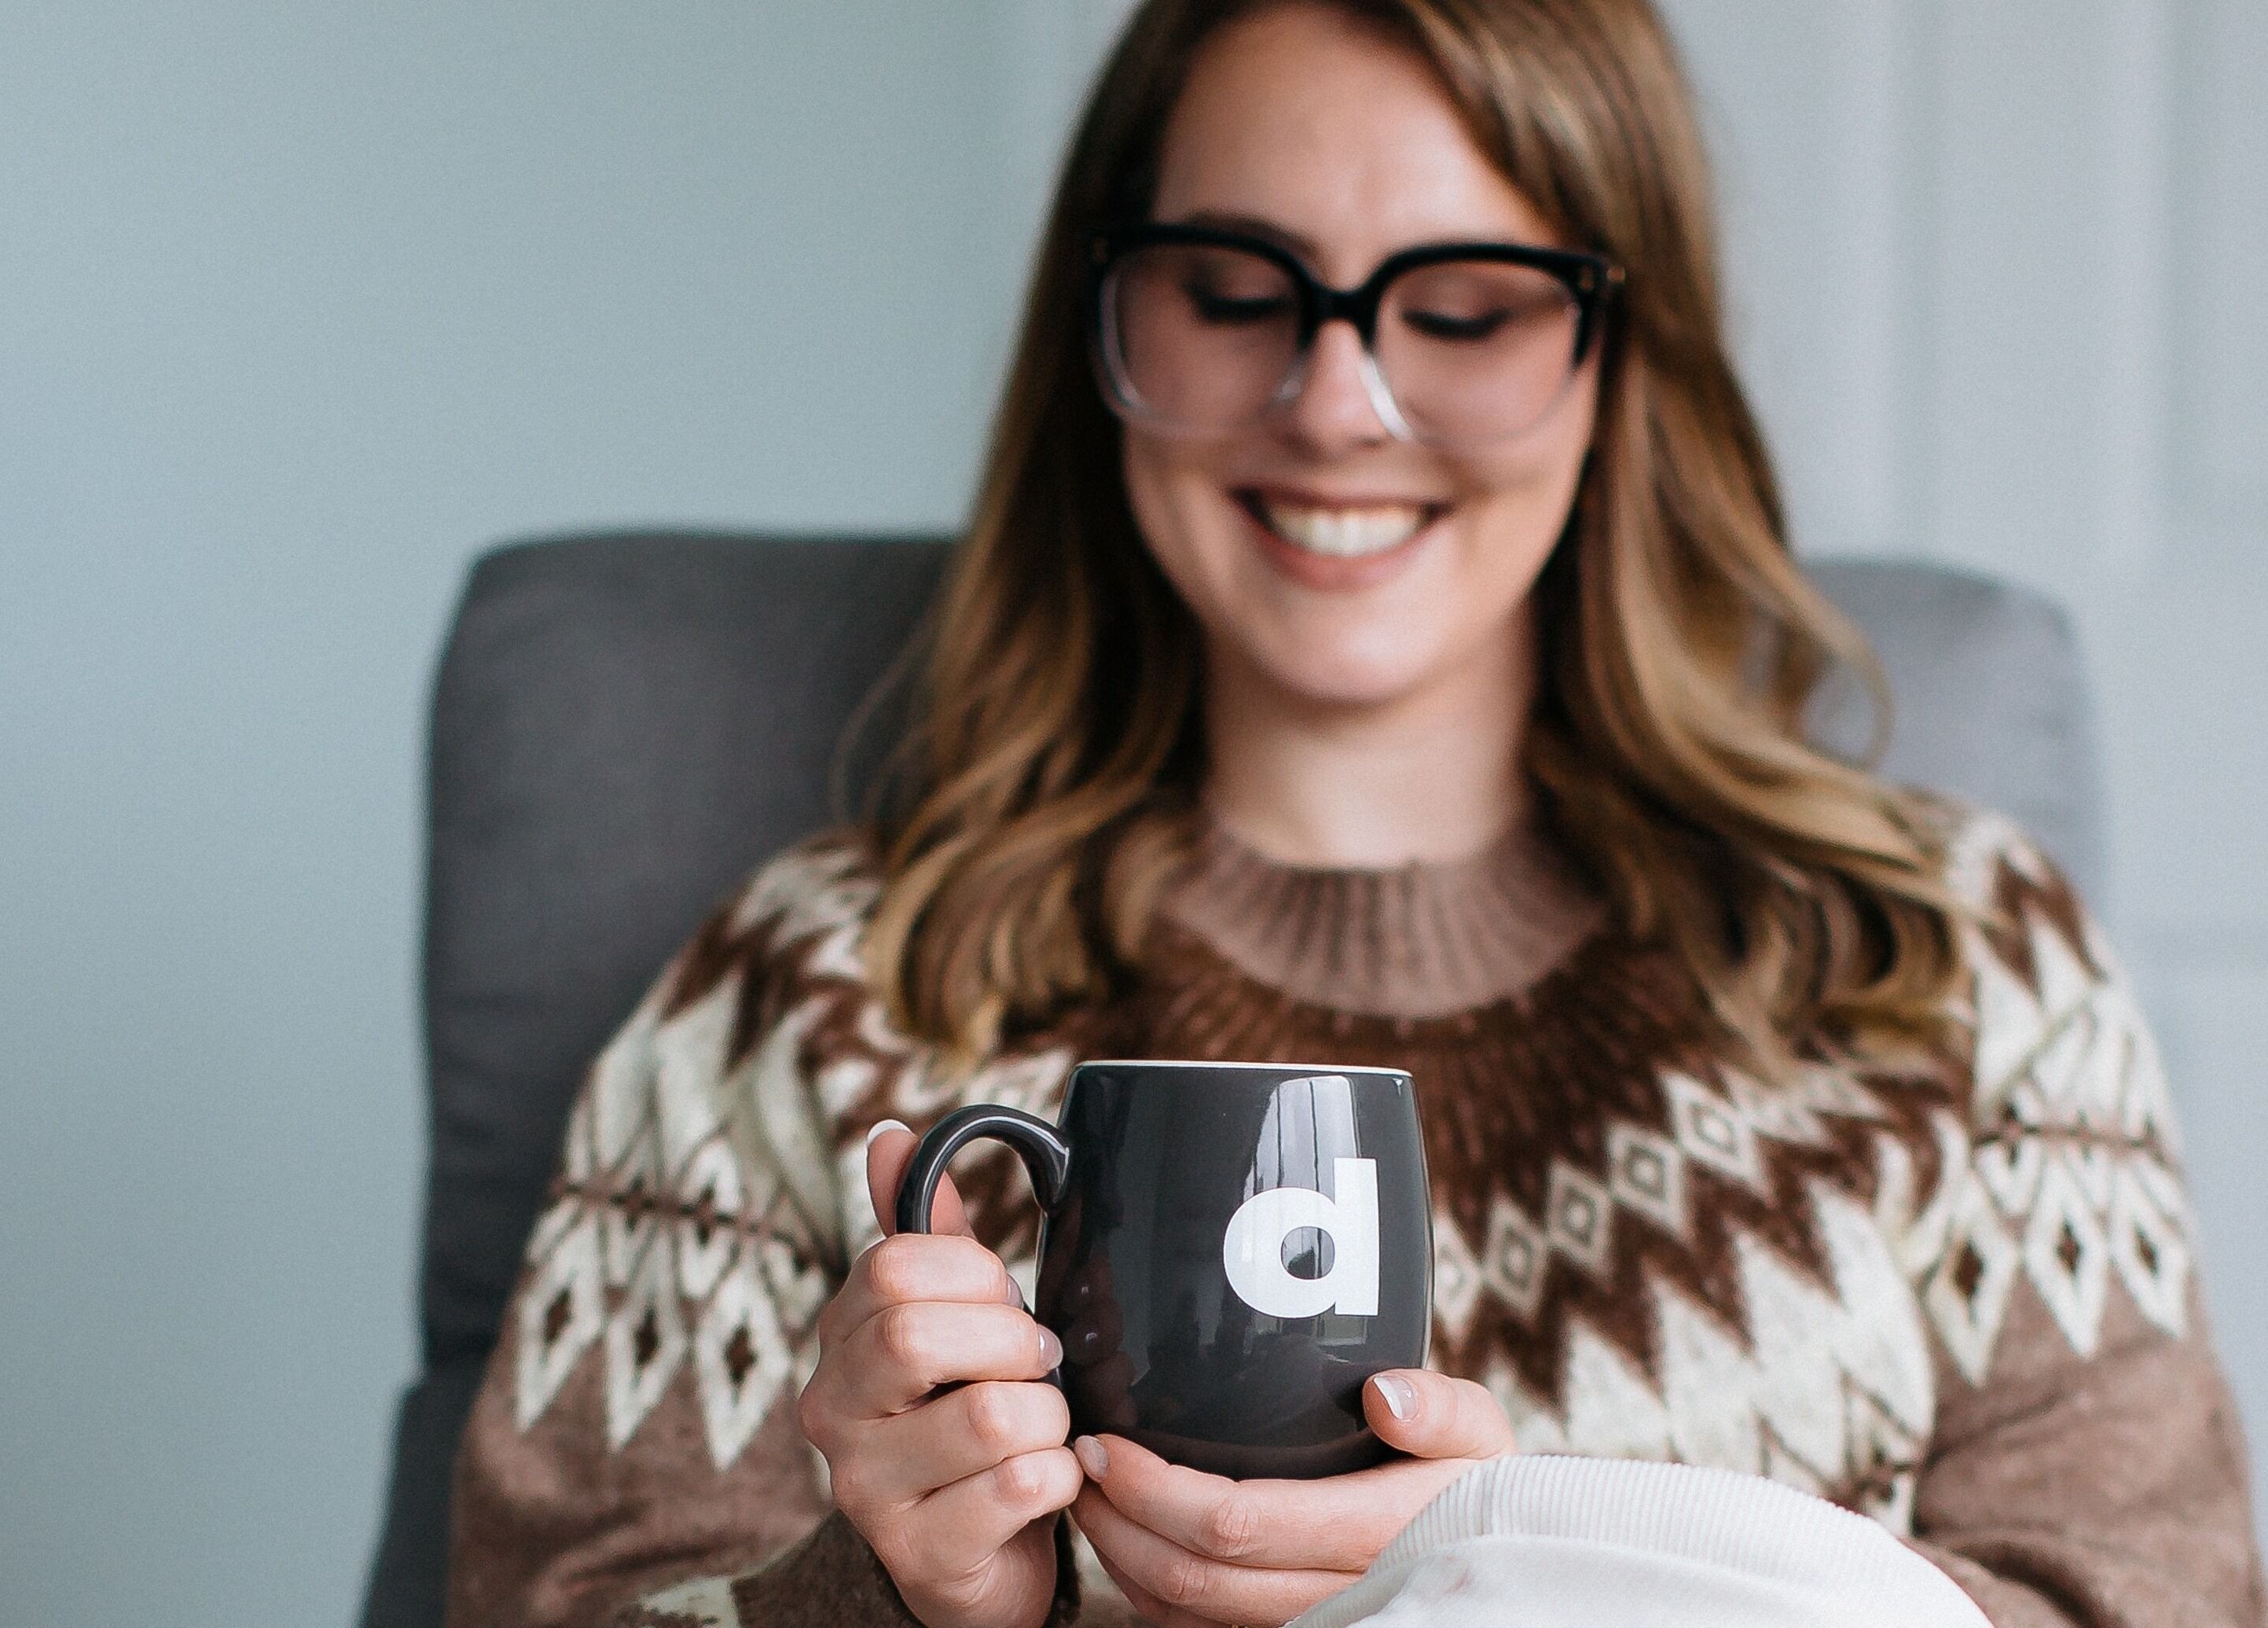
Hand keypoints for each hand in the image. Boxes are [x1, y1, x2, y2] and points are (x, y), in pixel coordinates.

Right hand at [796, 1124, 1080, 1627]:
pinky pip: (1020, 1484)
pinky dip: (1062, 1476)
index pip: (893, 1265)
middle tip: (1036, 1367)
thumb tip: (891, 1136)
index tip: (1003, 1303)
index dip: (975, 1274)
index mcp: (840, 1339)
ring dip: (1048, 1417)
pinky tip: (1051, 1482)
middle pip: (918, 1333)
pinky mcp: (919, 1554)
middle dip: (1011, 1342)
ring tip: (1044, 1430)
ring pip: (988, 1413)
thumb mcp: (951, 1320)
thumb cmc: (967, 1419)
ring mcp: (866, 1490)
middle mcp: (831, 1411)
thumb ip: (927, 1234)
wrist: (975, 1559)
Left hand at [1070, 1370, 1514, 1625]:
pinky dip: (1155, 1592)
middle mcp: (1335, 1597)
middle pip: (1193, 1580)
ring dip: (1125, 1559)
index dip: (1154, 1491)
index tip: (1106, 1445)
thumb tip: (1385, 1397)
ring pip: (1188, 1615)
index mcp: (1370, 1537)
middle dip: (1119, 1524)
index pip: (1233, 1525)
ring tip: (1094, 1498)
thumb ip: (1438, 1408)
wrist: (1502, 1554)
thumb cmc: (1482, 1480)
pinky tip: (1135, 1540)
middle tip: (1080, 1463)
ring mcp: (1310, 1624)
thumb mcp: (1480, 1432)